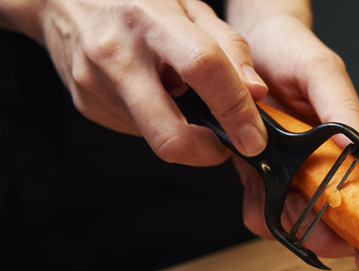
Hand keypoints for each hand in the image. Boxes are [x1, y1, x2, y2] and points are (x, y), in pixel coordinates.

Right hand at [10, 0, 268, 164]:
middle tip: (228, 142)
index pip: (203, 69)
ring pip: (156, 139)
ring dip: (186, 133)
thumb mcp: (189, 6)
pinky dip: (160, 122)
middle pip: (170, 135)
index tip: (255, 138)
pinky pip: (138, 131)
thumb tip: (256, 94)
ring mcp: (95, 85)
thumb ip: (228, 47)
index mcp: (150, 20)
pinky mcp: (87, 106)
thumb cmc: (137, 0)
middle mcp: (116, 55)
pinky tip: (157, 95)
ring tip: (185, 98)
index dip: (235, 109)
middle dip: (208, 153)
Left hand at [227, 0, 358, 270]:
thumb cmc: (293, 51)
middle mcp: (329, 166)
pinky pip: (265, 211)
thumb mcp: (323, 74)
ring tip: (286, 209)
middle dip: (336, 238)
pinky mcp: (263, 175)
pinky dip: (261, 214)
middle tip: (324, 237)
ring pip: (305, 224)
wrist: (242, 43)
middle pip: (346, 221)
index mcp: (356, 146)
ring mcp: (296, 174)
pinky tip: (259, 197)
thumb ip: (347, 115)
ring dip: (296, 229)